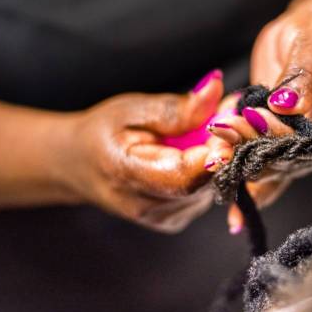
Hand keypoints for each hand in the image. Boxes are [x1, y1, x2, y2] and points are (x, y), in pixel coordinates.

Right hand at [57, 71, 223, 232]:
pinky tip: (195, 154)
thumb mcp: (132, 109)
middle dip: (223, 147)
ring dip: (218, 158)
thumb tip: (217, 91)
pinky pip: (205, 193)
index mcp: (129, 176)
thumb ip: (177, 108)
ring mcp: (163, 219)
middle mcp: (148, 207)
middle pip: (204, 182)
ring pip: (210, 188)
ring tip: (206, 133)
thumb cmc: (104, 132)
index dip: (216, 152)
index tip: (232, 123)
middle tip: (227, 116)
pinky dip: (208, 171)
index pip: (186, 176)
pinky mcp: (174, 220)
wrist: (79, 166)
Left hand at [207, 0, 311, 232]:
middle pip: (289, 158)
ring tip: (212, 156)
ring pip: (269, 163)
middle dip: (252, 150)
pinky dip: (238, 165)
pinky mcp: (277, 137)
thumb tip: (286, 105)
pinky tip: (220, 181)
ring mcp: (300, 143)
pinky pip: (258, 157)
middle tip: (219, 139)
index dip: (281, 134)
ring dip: (239, 160)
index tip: (251, 120)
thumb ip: (304, 75)